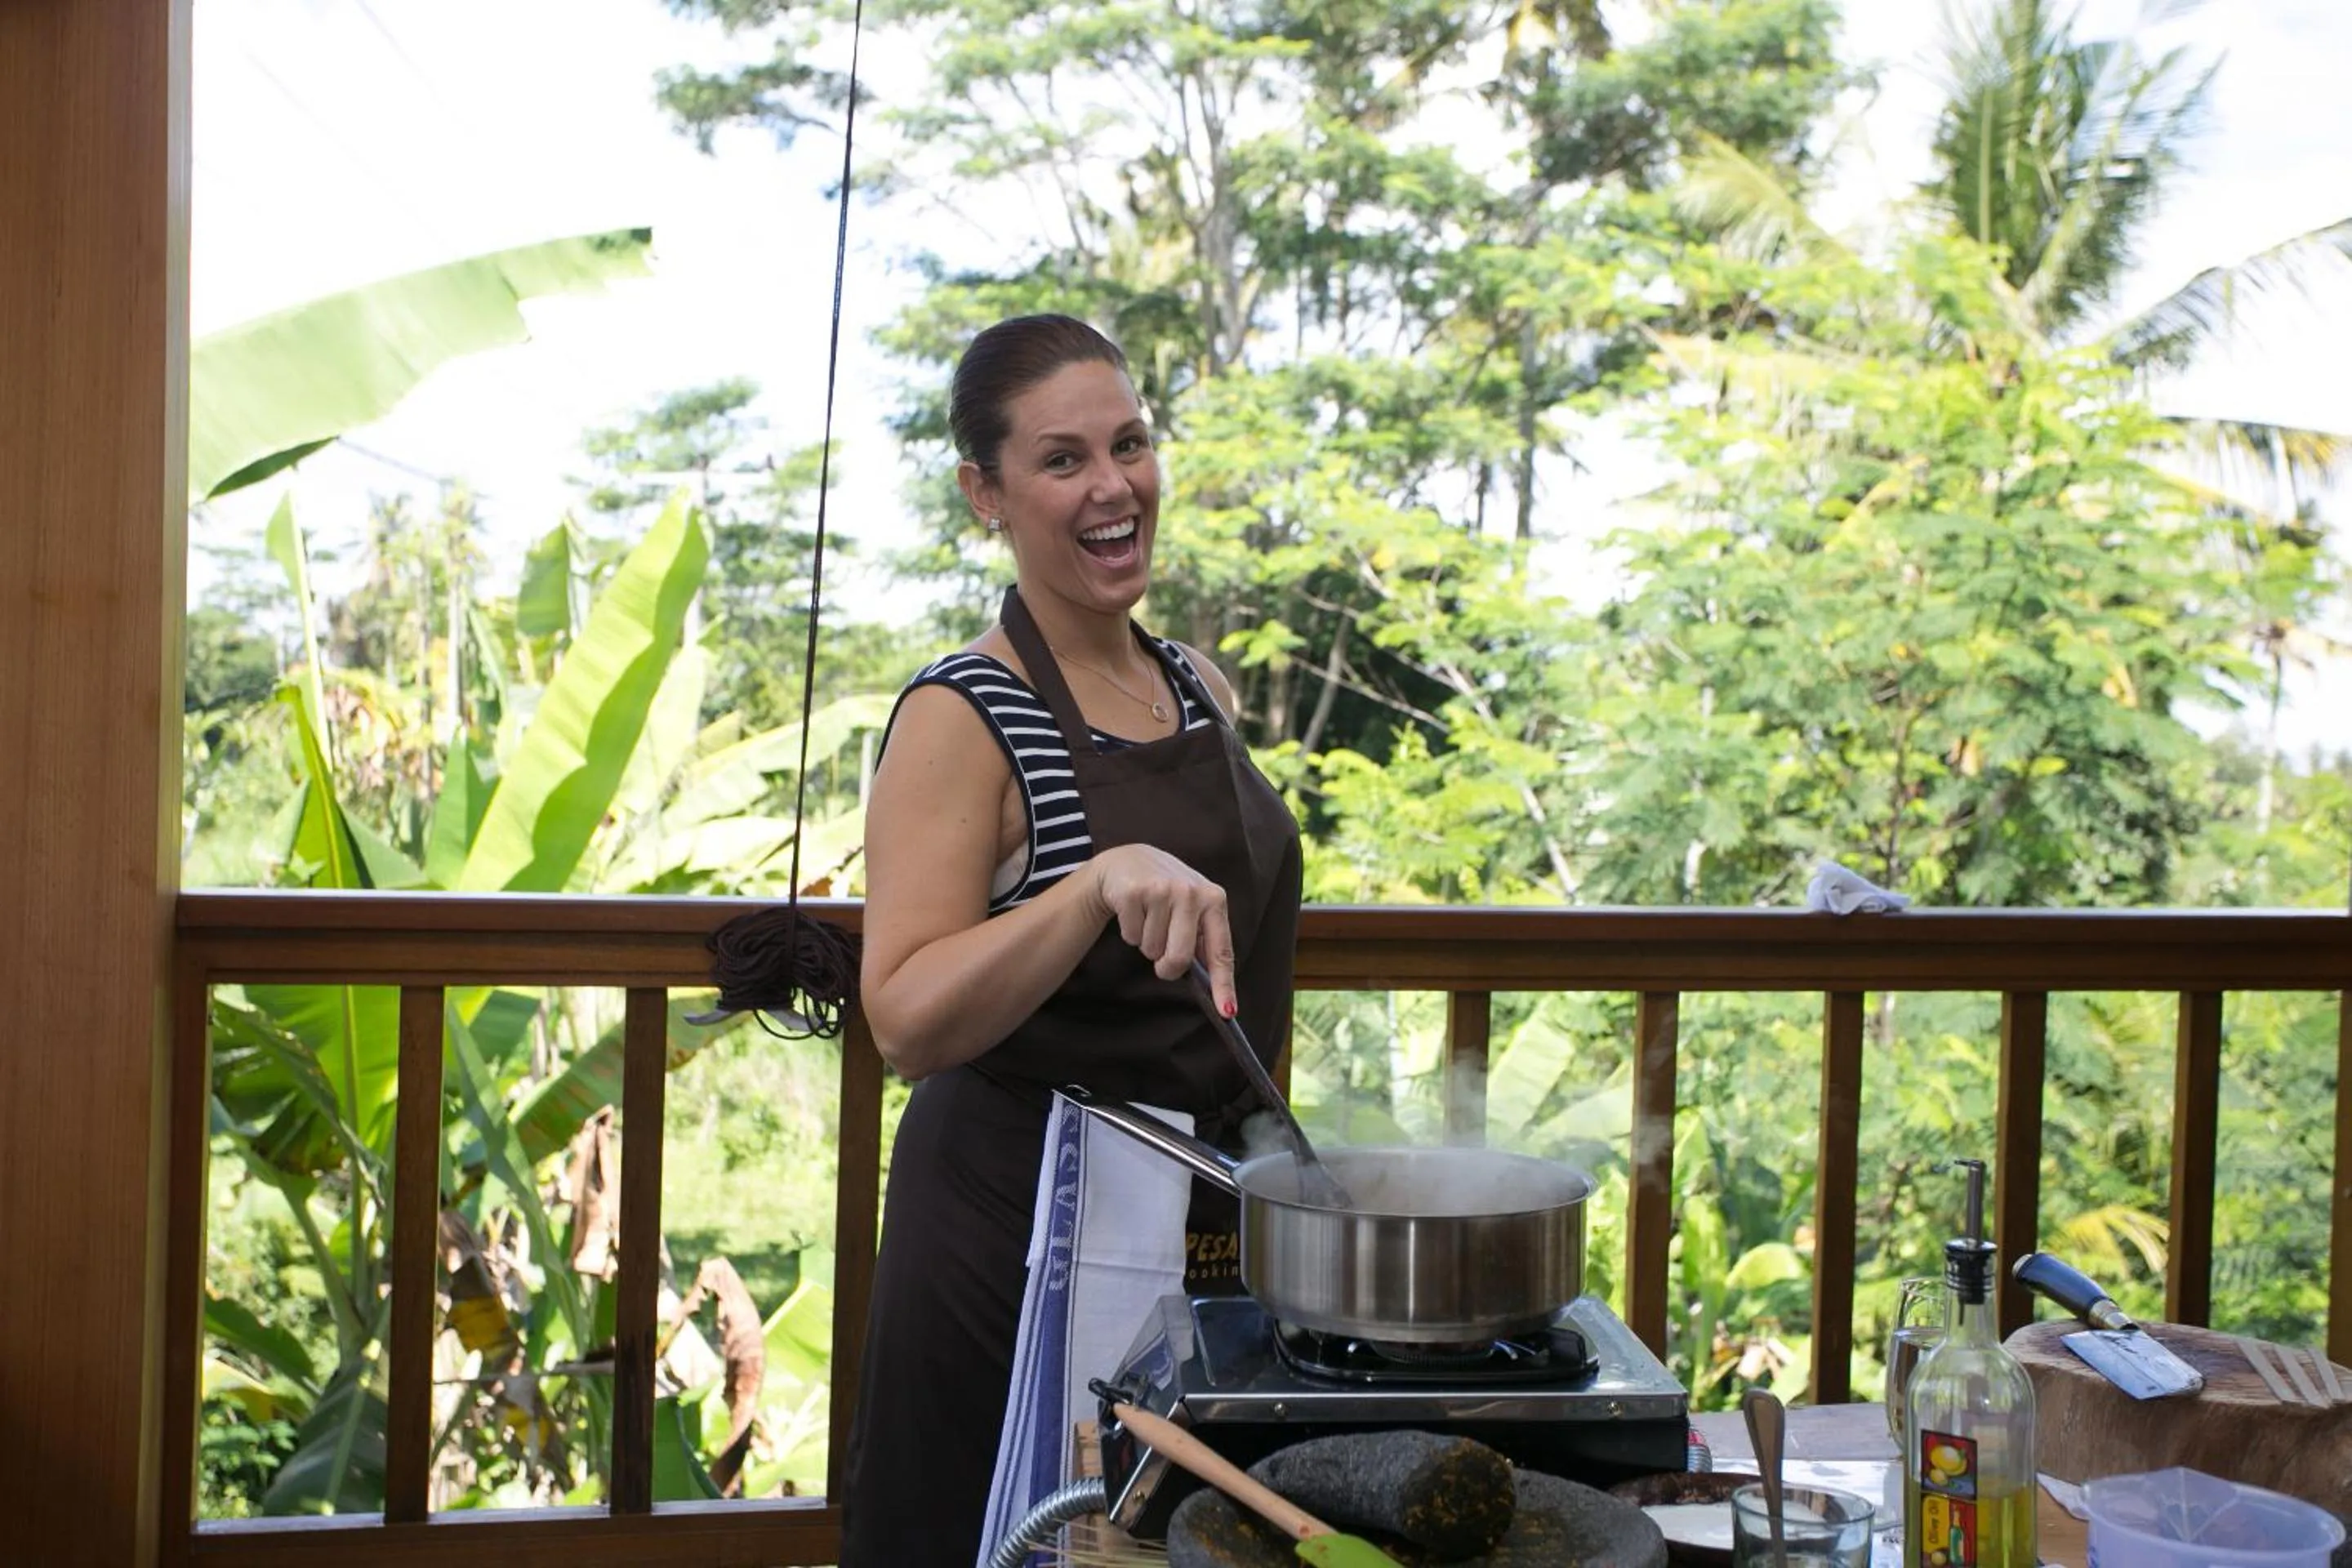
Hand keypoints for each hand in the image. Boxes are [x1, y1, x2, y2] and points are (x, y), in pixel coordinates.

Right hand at [1083, 844, 1237, 1016]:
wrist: (1130, 862)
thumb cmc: (1168, 894)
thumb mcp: (1193, 909)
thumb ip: (1204, 941)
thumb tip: (1214, 989)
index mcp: (1213, 899)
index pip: (1221, 951)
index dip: (1223, 984)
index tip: (1227, 1012)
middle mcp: (1190, 892)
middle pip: (1179, 958)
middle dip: (1167, 966)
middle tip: (1162, 956)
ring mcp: (1161, 889)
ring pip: (1151, 949)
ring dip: (1147, 943)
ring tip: (1149, 918)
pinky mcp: (1133, 891)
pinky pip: (1132, 937)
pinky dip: (1130, 932)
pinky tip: (1134, 911)